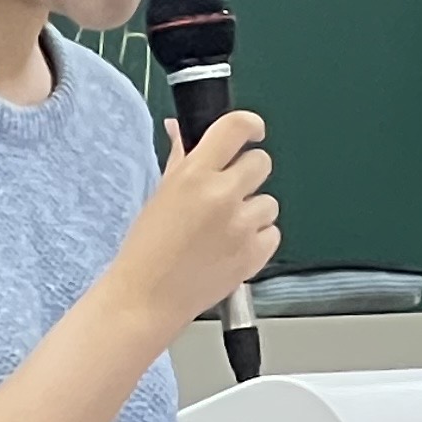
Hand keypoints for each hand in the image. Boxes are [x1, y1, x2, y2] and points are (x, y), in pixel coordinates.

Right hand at [111, 110, 276, 331]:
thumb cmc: (147, 248)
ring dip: (253, 210)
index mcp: (195, 174)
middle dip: (248, 173)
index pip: (236, 127)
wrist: (149, 297)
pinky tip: (233, 246)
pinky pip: (273, 233)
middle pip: (262, 162)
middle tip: (230, 190)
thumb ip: (181, 157)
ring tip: (226, 227)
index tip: (253, 131)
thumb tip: (181, 129)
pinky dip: (258, 238)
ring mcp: (242, 226)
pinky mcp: (255, 255)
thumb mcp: (161, 193)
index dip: (250, 124)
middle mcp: (222, 195)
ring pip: (270, 201)